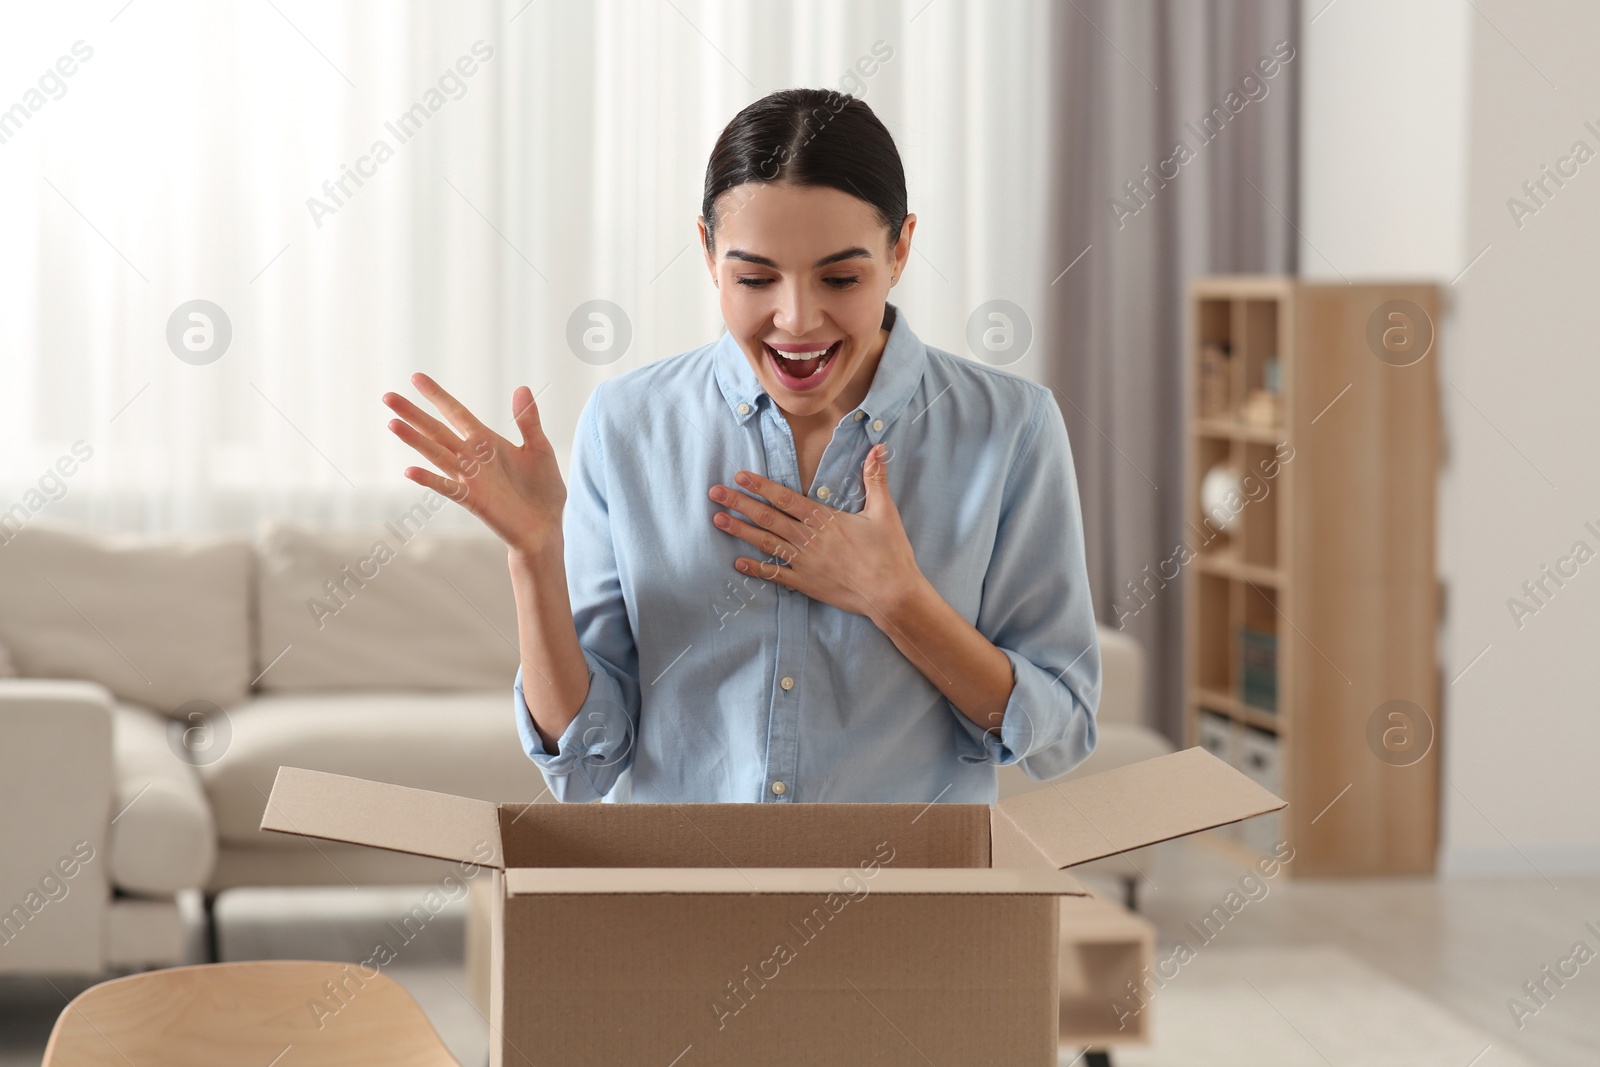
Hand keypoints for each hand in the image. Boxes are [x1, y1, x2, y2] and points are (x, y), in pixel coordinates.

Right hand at [383, 373, 565, 556]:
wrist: (546, 526)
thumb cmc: (543, 489)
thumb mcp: (539, 448)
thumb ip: (528, 420)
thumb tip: (522, 388)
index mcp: (486, 441)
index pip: (456, 413)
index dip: (437, 396)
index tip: (416, 377)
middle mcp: (472, 457)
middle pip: (436, 430)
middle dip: (413, 413)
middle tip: (388, 396)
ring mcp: (469, 478)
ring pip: (436, 454)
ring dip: (414, 440)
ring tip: (392, 423)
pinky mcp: (472, 500)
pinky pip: (447, 488)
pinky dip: (429, 480)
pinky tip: (410, 471)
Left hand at [706, 444, 925, 625]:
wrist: (891, 594)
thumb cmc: (890, 553)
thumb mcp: (884, 512)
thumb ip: (875, 479)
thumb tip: (877, 447)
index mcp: (825, 519)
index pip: (786, 498)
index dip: (761, 486)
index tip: (740, 476)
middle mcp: (809, 539)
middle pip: (768, 518)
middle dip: (739, 503)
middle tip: (714, 493)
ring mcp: (805, 563)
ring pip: (766, 543)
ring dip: (740, 531)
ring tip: (718, 520)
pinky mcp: (806, 584)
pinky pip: (776, 575)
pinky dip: (756, 569)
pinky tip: (738, 563)